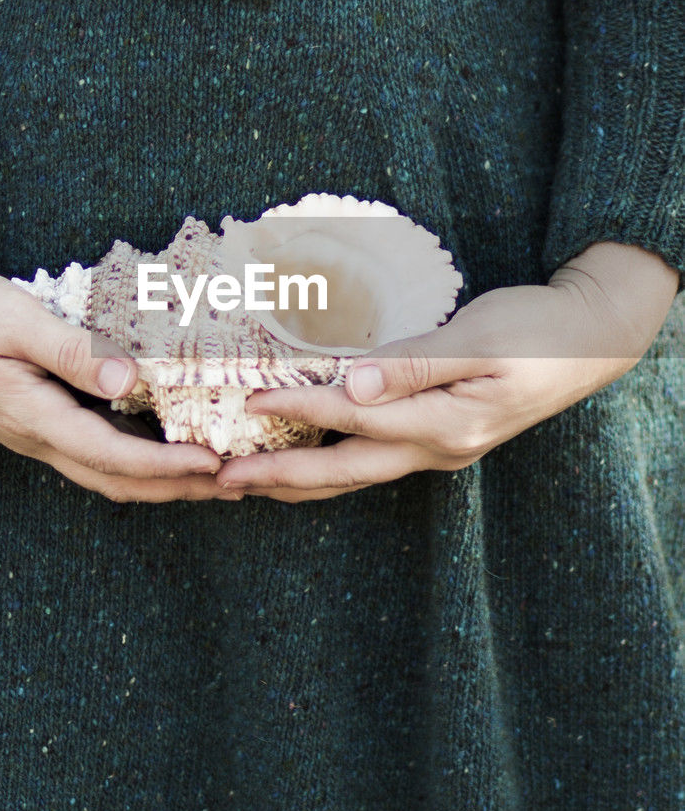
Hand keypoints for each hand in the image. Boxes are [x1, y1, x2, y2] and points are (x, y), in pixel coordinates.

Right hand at [0, 225, 232, 502]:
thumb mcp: (15, 319)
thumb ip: (72, 352)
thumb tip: (128, 382)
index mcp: (32, 416)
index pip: (112, 455)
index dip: (166, 465)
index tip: (215, 464)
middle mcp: (35, 436)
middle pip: (115, 480)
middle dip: (175, 489)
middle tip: (234, 488)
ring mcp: (32, 431)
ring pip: (103, 471)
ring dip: (158, 480)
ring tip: (210, 478)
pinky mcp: (32, 417)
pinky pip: (91, 450)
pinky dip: (133, 456)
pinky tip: (161, 443)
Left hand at [216, 241, 678, 502]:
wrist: (589, 340)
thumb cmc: (537, 329)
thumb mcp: (480, 338)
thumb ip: (415, 365)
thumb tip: (351, 385)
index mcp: (447, 424)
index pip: (355, 418)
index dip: (297, 407)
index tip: (247, 400)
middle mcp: (440, 448)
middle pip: (345, 469)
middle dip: (280, 475)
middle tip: (221, 479)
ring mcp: (440, 450)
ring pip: (355, 473)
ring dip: (299, 478)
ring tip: (246, 481)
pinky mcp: (439, 439)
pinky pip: (371, 459)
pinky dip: (330, 462)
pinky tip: (302, 457)